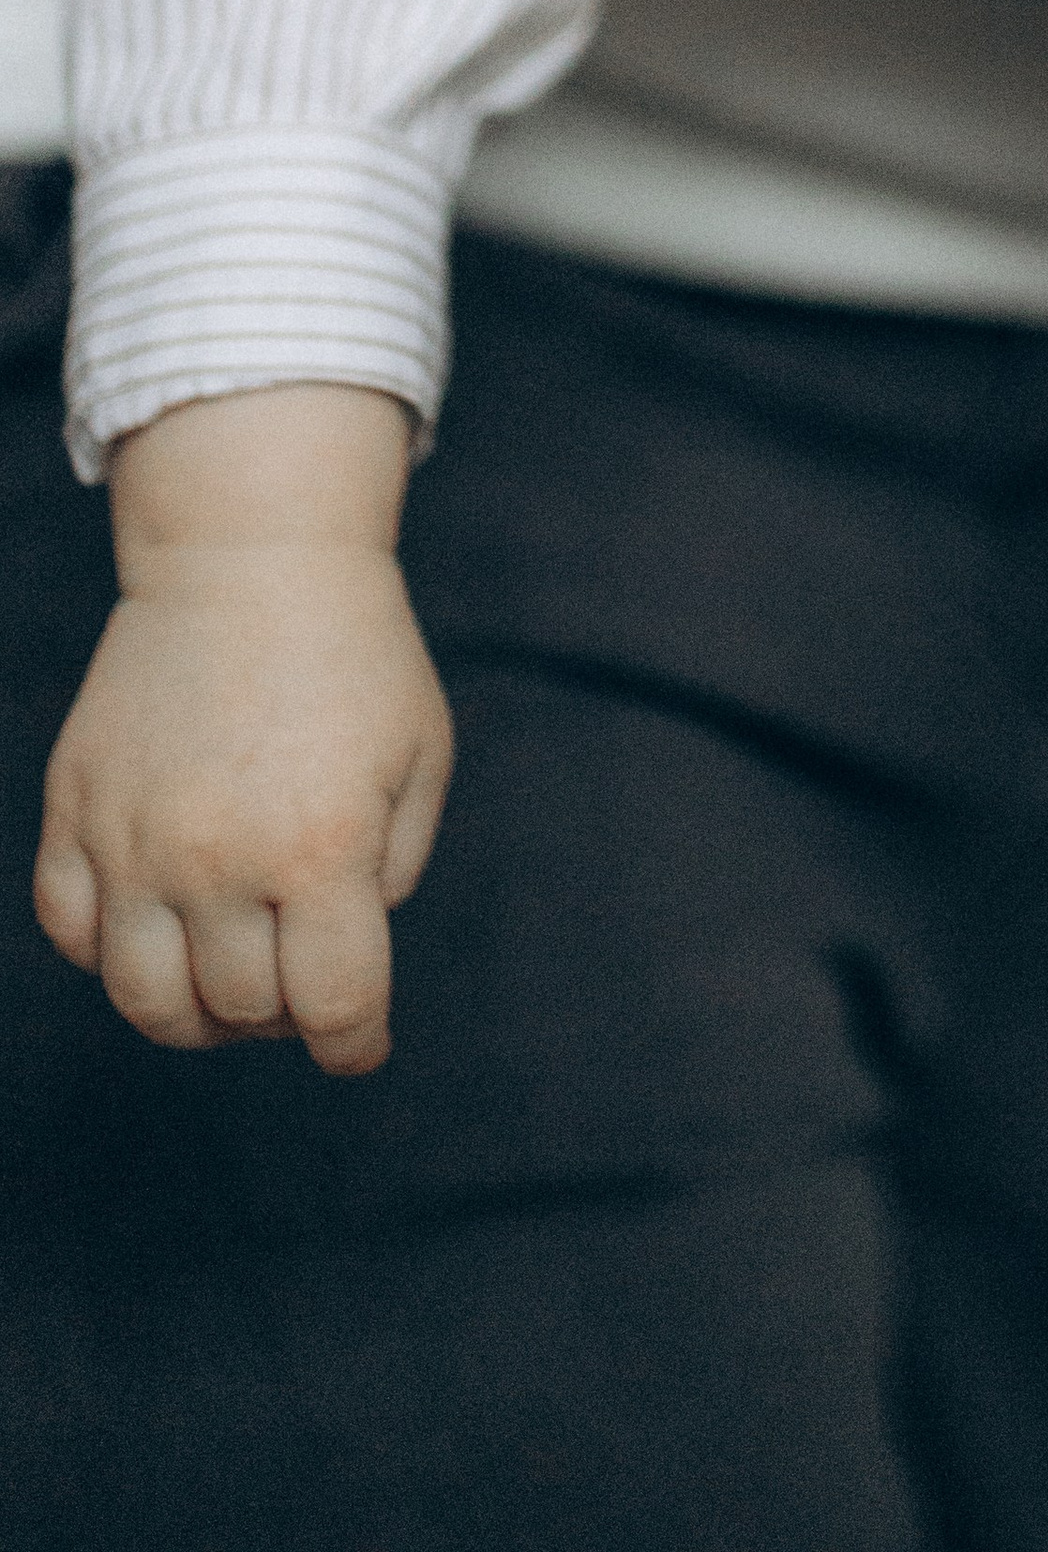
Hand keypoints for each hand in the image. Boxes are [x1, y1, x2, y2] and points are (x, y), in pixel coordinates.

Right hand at [33, 389, 448, 1075]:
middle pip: (241, 1011)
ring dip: (193, 1010)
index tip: (357, 1045)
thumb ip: (391, 874)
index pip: (333, 1008)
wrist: (253, 558)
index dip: (354, 1043)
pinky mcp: (75, 810)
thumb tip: (338, 960)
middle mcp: (219, 858)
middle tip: (298, 972)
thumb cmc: (357, 657)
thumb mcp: (420, 759)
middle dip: (283, 1012)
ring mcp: (134, 840)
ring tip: (226, 970)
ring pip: (144, 999)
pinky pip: (71, 932)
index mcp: (322, 848)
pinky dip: (110, 951)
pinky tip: (156, 918)